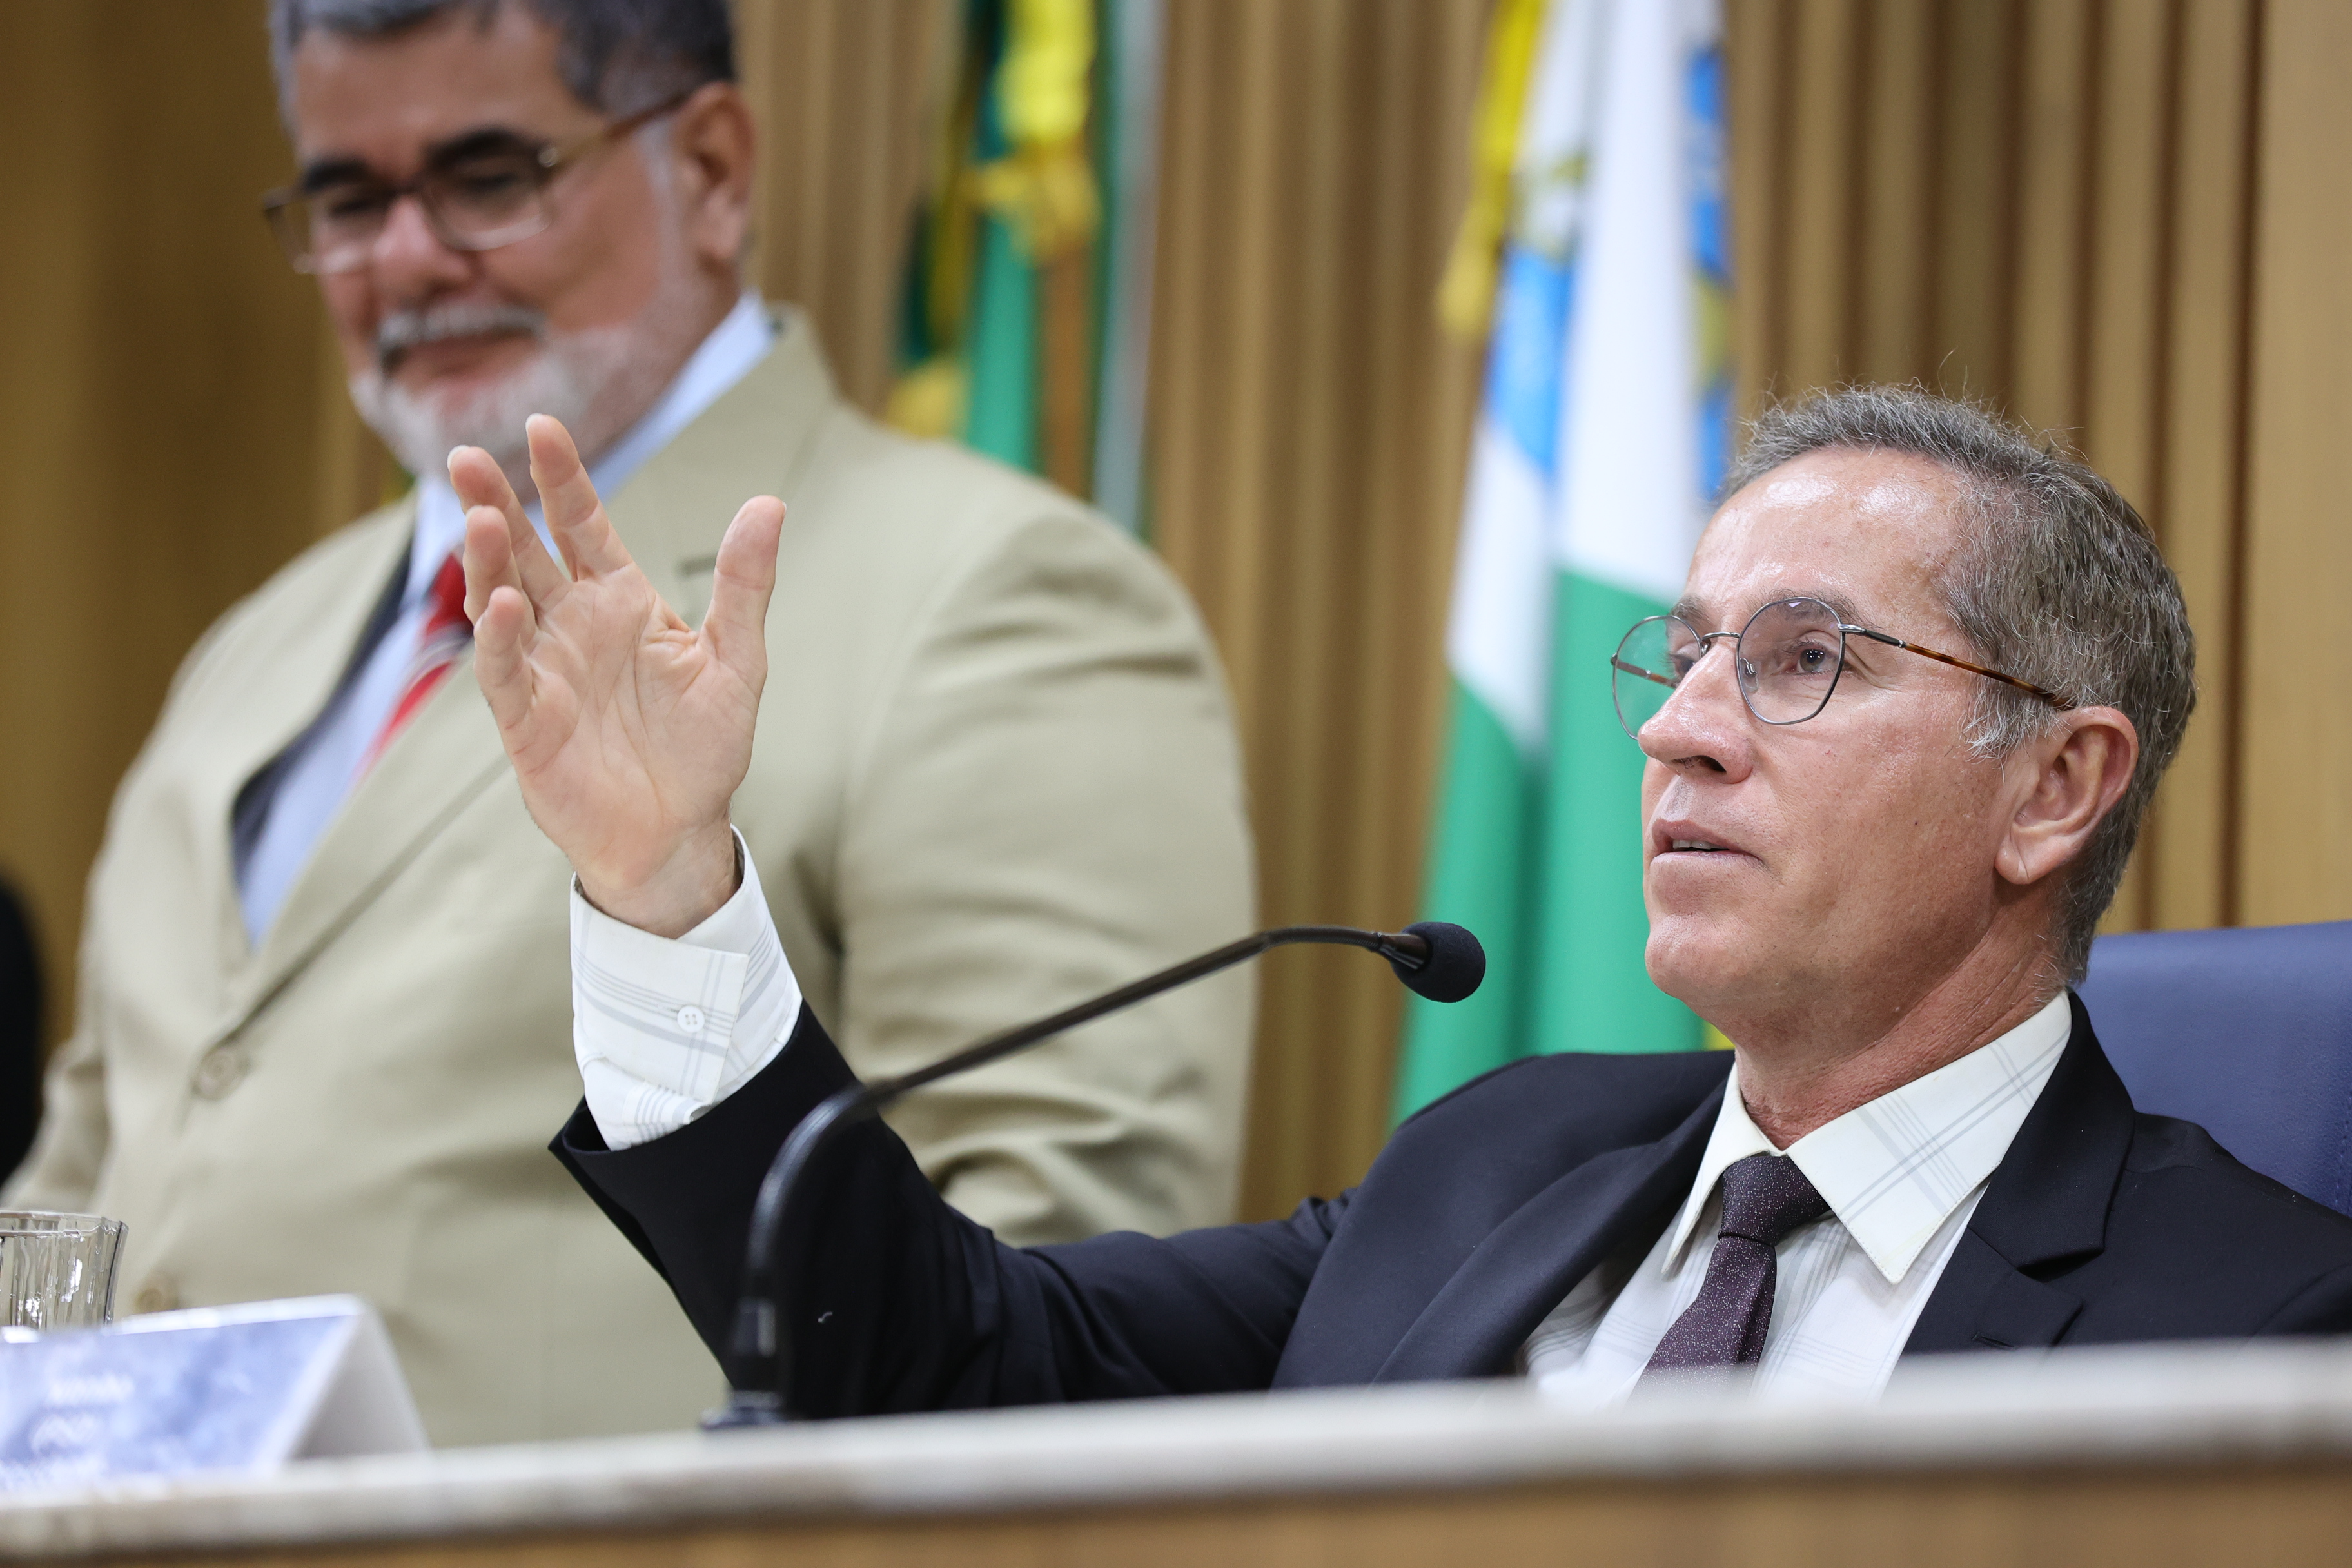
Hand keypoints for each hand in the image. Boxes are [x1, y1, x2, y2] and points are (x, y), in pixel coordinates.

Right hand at [452, 415, 784, 936]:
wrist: (680, 832)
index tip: (541, 428)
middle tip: (466, 457)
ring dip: (488, 562)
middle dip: (496, 504)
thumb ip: (745, 584)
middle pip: (526, 553)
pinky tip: (501, 603)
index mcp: (621, 602)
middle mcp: (573, 627)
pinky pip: (504, 672)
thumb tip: (769, 504)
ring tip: (479, 515)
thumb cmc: (704, 748)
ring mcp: (544, 670)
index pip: (583, 526)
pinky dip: (498, 639)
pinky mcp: (526, 721)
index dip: (561, 480)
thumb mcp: (737, 660)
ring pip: (502, 602)